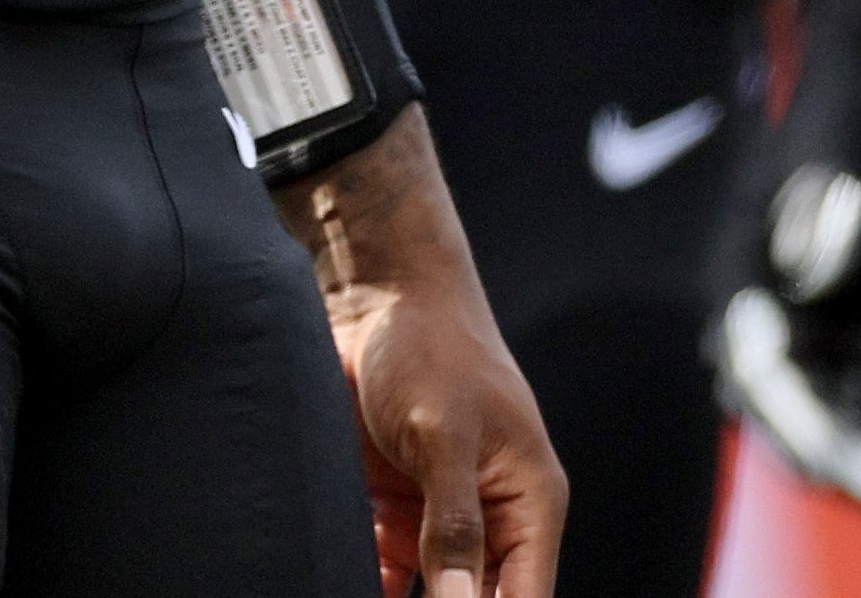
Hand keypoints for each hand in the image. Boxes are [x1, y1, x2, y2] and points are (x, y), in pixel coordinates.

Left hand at [293, 108, 565, 597]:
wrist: (374, 293)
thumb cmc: (431, 347)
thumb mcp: (443, 436)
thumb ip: (453, 525)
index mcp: (528, 503)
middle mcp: (489, 517)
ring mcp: (438, 513)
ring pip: (427, 590)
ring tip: (346, 595)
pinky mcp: (391, 504)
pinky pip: (382, 566)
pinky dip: (364, 580)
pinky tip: (333, 582)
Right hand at [722, 168, 860, 507]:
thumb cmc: (851, 113)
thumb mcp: (836, 145)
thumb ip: (820, 200)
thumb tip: (807, 266)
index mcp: (745, 267)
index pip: (757, 367)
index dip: (798, 422)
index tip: (842, 463)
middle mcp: (769, 306)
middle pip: (791, 406)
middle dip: (841, 454)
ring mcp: (812, 321)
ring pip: (828, 411)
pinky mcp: (853, 327)